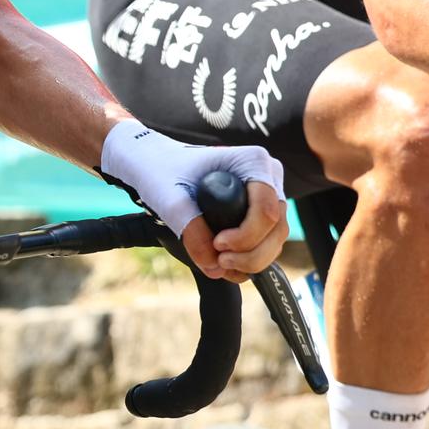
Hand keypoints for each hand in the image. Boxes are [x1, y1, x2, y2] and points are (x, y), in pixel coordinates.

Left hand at [98, 119, 288, 281]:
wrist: (152, 163)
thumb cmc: (160, 170)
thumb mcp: (169, 198)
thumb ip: (191, 230)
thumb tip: (214, 266)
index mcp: (253, 162)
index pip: (268, 211)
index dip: (246, 236)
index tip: (218, 243)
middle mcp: (267, 176)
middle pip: (277, 229)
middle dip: (250, 254)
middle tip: (218, 260)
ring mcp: (266, 195)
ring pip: (275, 240)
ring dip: (250, 260)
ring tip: (218, 262)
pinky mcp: (259, 213)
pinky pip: (265, 243)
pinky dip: (248, 260)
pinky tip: (223, 263)